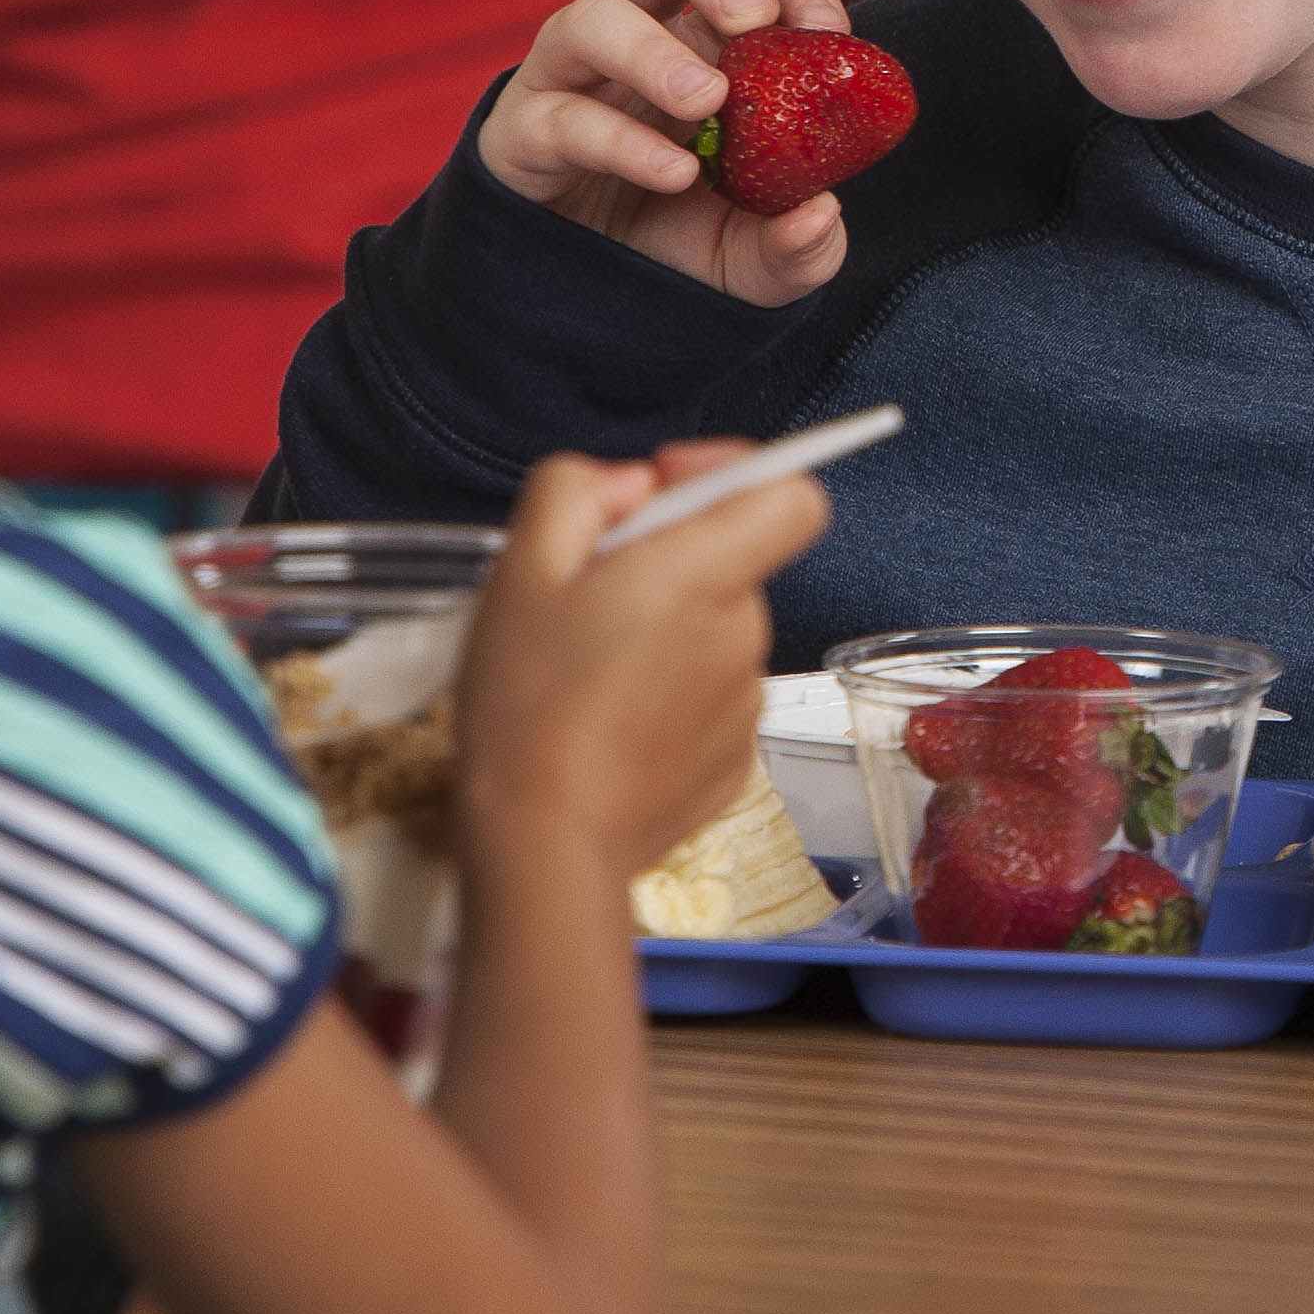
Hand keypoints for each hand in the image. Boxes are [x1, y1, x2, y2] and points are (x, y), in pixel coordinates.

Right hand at [454, 442, 812, 878]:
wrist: (545, 842)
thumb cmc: (528, 706)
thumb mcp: (521, 567)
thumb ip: (577, 492)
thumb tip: (631, 483)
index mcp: (705, 574)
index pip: (792, 492)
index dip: (737, 471)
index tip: (667, 488)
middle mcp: (744, 633)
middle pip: (729, 560)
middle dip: (665, 560)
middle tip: (584, 596)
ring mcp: (745, 702)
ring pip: (712, 629)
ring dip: (660, 630)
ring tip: (583, 670)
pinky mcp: (733, 757)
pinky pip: (705, 695)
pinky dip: (663, 693)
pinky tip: (604, 720)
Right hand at [477, 0, 863, 306]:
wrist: (590, 310)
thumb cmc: (681, 244)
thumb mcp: (760, 260)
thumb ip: (801, 247)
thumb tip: (821, 215)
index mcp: (702, 42)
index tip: (828, 32)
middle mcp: (634, 40)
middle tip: (751, 17)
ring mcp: (570, 81)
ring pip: (587, 19)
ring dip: (650, 50)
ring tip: (707, 99)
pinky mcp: (522, 136)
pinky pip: (560, 118)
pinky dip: (620, 140)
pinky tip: (673, 174)